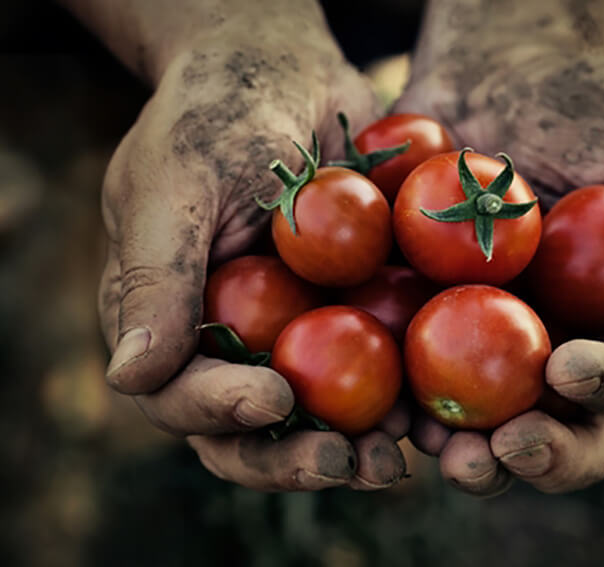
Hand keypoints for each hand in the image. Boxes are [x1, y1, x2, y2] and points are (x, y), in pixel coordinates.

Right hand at [98, 33, 407, 489]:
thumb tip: (130, 378)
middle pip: (255, 431)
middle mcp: (234, 345)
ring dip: (362, 448)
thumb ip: (155, 279)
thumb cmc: (217, 114)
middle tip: (349, 464)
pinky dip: (411, 401)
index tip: (273, 396)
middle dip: (297, 458)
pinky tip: (442, 415)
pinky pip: (385, 374)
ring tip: (401, 456)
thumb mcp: (175, 183)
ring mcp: (300, 337)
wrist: (289, 73)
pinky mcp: (359, 320)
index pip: (181, 396)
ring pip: (324, 419)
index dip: (221, 411)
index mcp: (172, 325)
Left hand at [395, 45, 603, 493]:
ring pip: (466, 422)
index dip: (599, 393)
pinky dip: (386, 396)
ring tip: (435, 446)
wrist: (497, 63)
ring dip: (454, 449)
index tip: (569, 367)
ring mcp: (469, 338)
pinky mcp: (406, 316)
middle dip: (531, 454)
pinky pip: (394, 368)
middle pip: (544, 429)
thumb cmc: (594, 110)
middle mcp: (540, 348)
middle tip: (503, 448)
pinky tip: (377, 406)